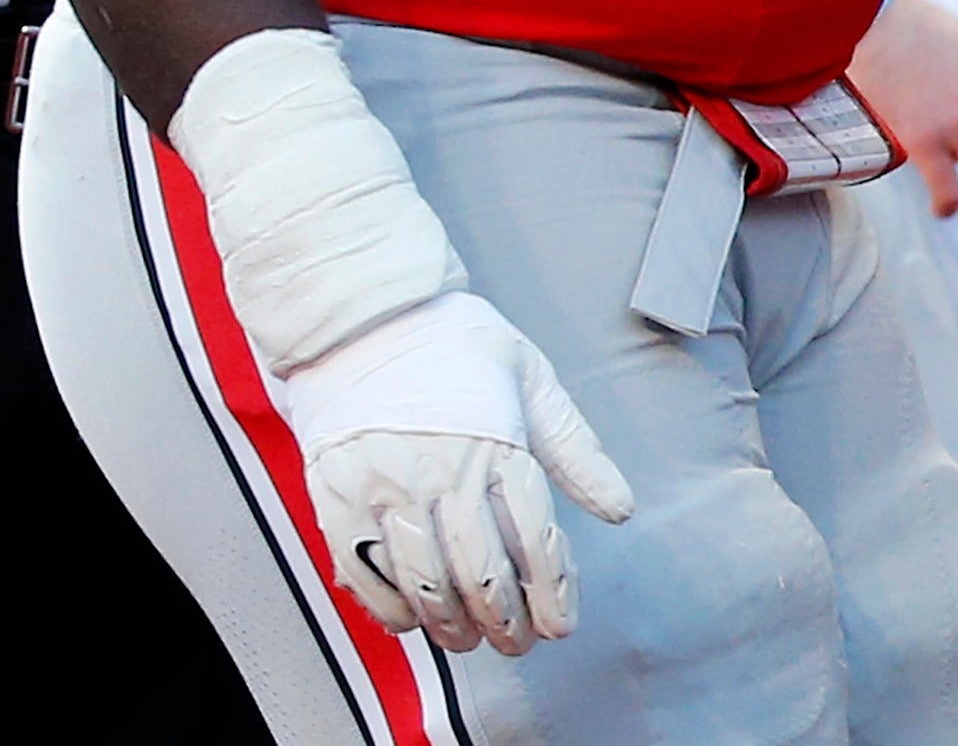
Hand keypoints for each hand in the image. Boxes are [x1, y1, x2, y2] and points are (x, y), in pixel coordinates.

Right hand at [270, 288, 635, 654]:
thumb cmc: (452, 341)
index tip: (560, 623)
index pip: (536, 538)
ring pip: (426, 582)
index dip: (553, 594)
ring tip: (468, 639)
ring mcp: (387, 486)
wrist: (365, 315)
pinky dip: (391, 606)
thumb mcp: (531, 377)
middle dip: (507, 622)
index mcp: (499, 441)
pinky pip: (366, 572)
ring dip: (452, 624)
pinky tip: (412, 617)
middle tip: (517, 642)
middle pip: (483, 573)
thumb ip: (574, 447)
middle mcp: (445, 470)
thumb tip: (619, 508)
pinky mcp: (338, 495)